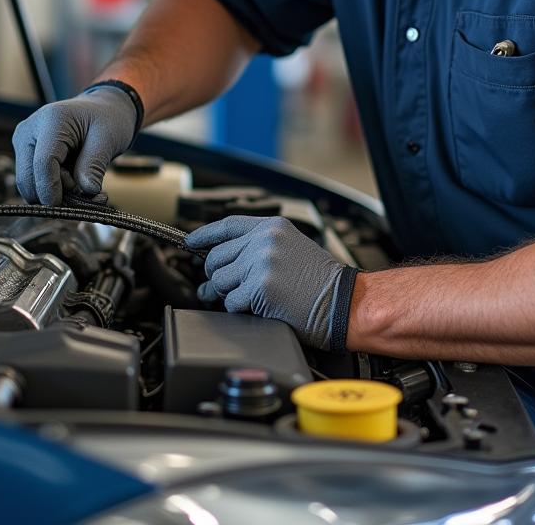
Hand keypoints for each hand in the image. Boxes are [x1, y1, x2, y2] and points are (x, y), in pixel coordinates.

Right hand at [12, 86, 137, 204]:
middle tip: (84, 193)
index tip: (74, 205)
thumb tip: (87, 191)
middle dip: (54, 194)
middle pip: (28, 178)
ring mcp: (23, 142)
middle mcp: (29, 130)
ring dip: (53, 193)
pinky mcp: (24, 153)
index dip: (54, 189)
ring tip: (80, 182)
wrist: (101, 110)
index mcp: (51, 120)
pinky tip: (71, 181)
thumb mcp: (109, 139)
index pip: (43, 163)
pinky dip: (51, 190)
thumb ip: (94, 165)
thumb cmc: (106, 120)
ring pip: (28, 185)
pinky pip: (33, 182)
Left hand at [185, 215, 357, 350]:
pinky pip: (231, 301)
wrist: (343, 302)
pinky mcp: (259, 287)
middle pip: (216, 257)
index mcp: (272, 227)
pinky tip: (256, 307)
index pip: (226, 225)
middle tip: (220, 287)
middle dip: (216, 275)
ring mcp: (260, 263)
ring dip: (228, 294)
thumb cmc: (321, 282)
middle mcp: (264, 241)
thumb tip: (220, 262)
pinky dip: (239, 309)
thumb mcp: (291, 247)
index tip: (190, 243)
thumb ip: (257, 247)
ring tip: (245, 298)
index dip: (204, 235)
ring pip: (219, 281)